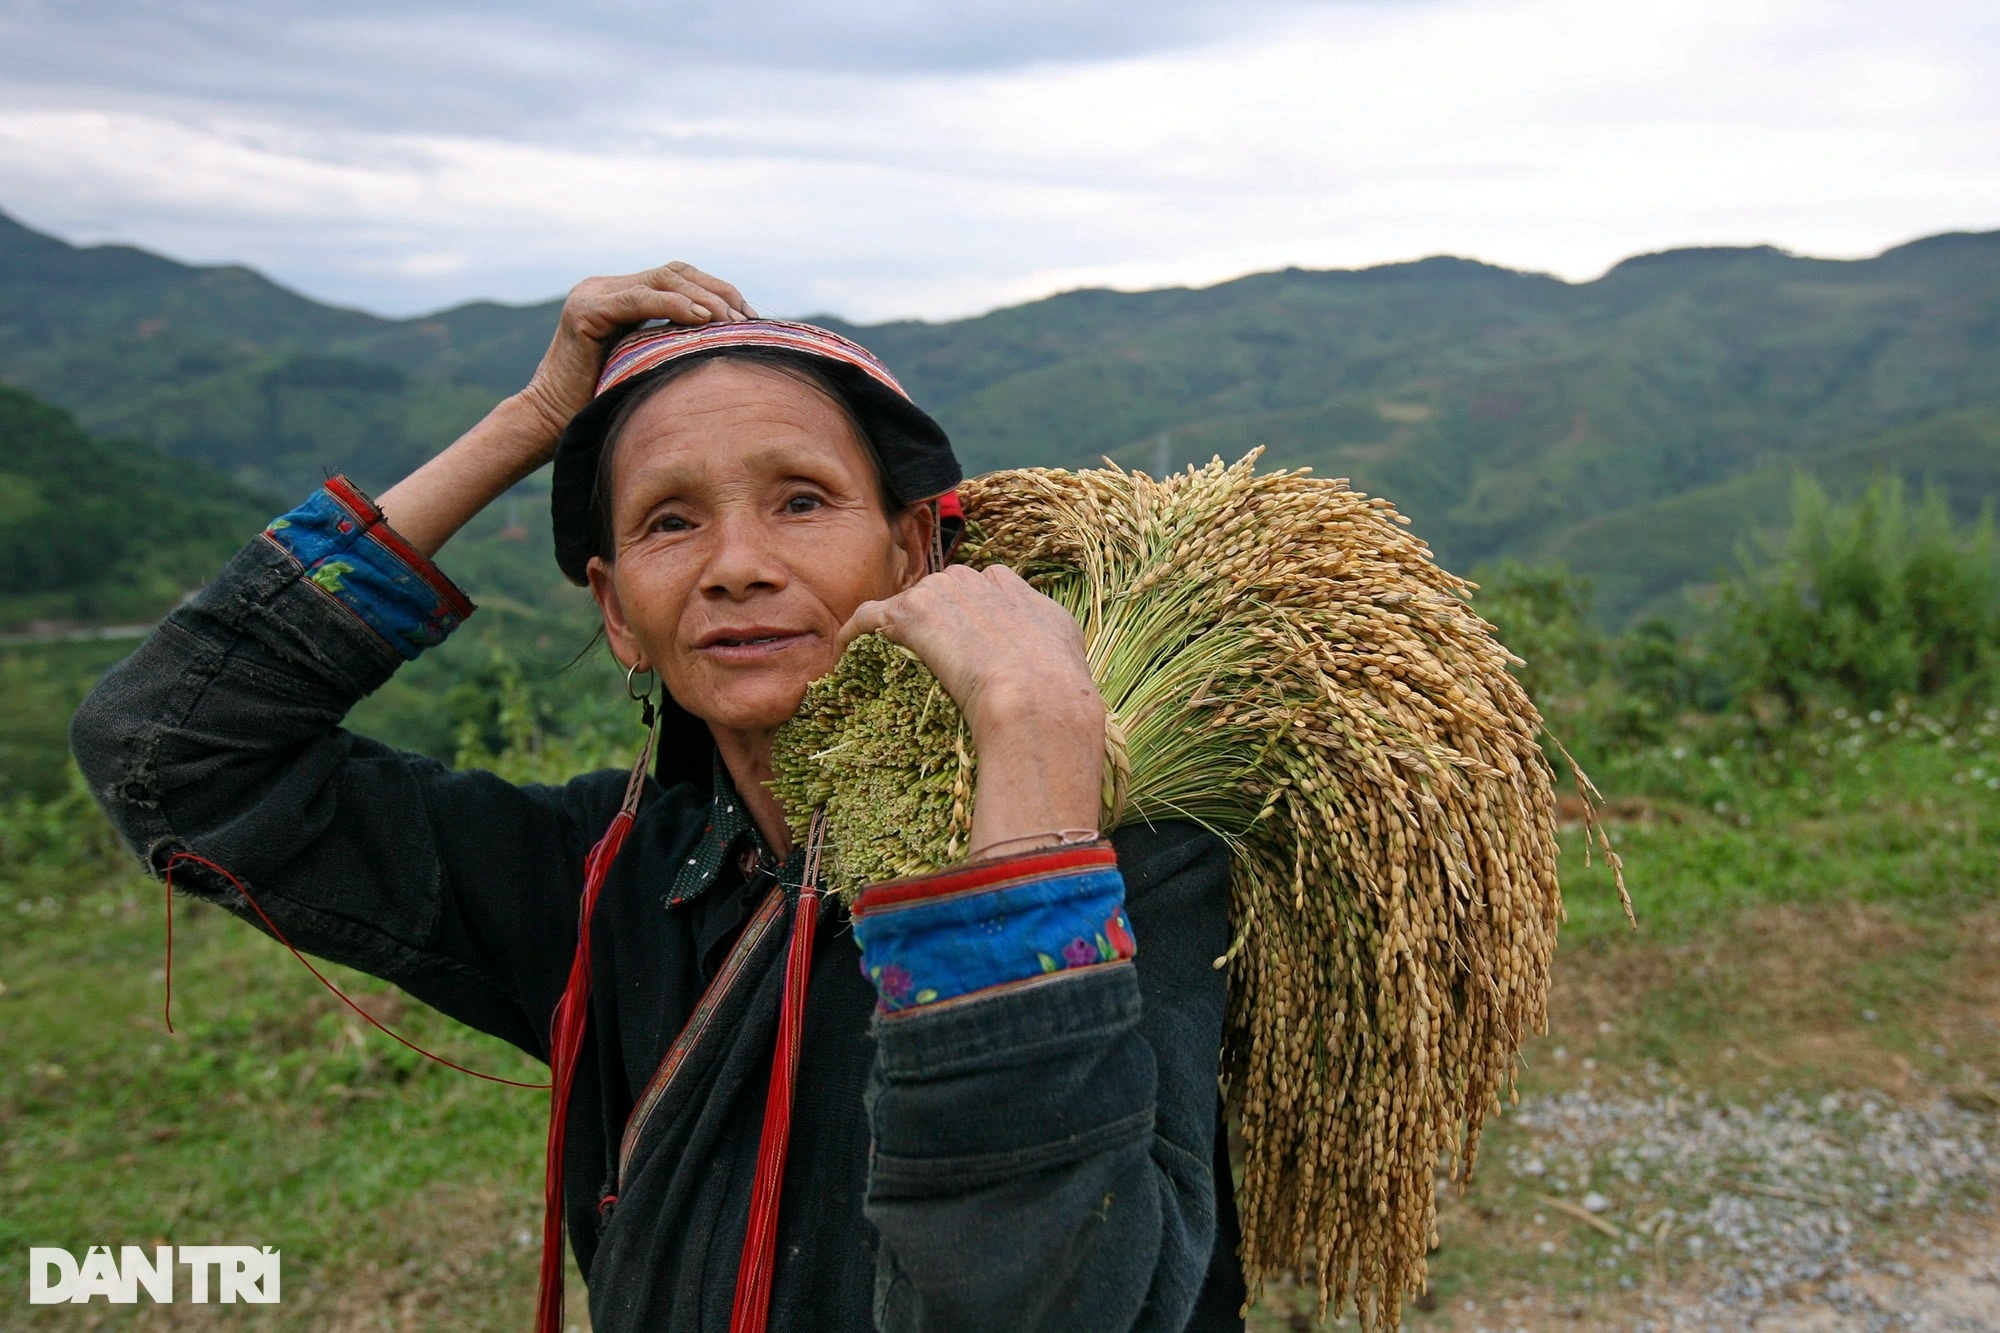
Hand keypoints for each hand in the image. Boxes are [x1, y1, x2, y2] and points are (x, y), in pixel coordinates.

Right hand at [515, 262, 755, 448]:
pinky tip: (701, 319)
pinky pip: (638, 300)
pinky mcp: (584, 311)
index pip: (678, 278)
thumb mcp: (648, 365)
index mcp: (619, 295)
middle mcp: (604, 287)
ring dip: (703, 298)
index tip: (748, 316)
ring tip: (731, 321)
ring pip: (662, 280)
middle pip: (675, 273)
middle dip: (717, 291)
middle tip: (747, 318)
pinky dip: (673, 306)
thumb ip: (672, 343)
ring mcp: (592, 294)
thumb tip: (726, 343)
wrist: (552, 423)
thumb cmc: (603, 404)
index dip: (717, 290)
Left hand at [838, 565, 1105, 856]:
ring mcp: (943, 594)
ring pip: (910, 601)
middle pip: (945, 588)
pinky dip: (854, 632)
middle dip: (937, 617)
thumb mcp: (1067, 657)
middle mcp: (978, 582)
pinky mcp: (910, 614)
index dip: (972, 612)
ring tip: (883, 661)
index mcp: (1016, 590)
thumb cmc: (1059, 693)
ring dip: (899, 626)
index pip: (986, 584)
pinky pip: (869, 616)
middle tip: (930, 658)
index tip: (966, 639)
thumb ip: (1050, 647)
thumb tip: (1048, 671)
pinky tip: (843, 653)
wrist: (1038, 699)